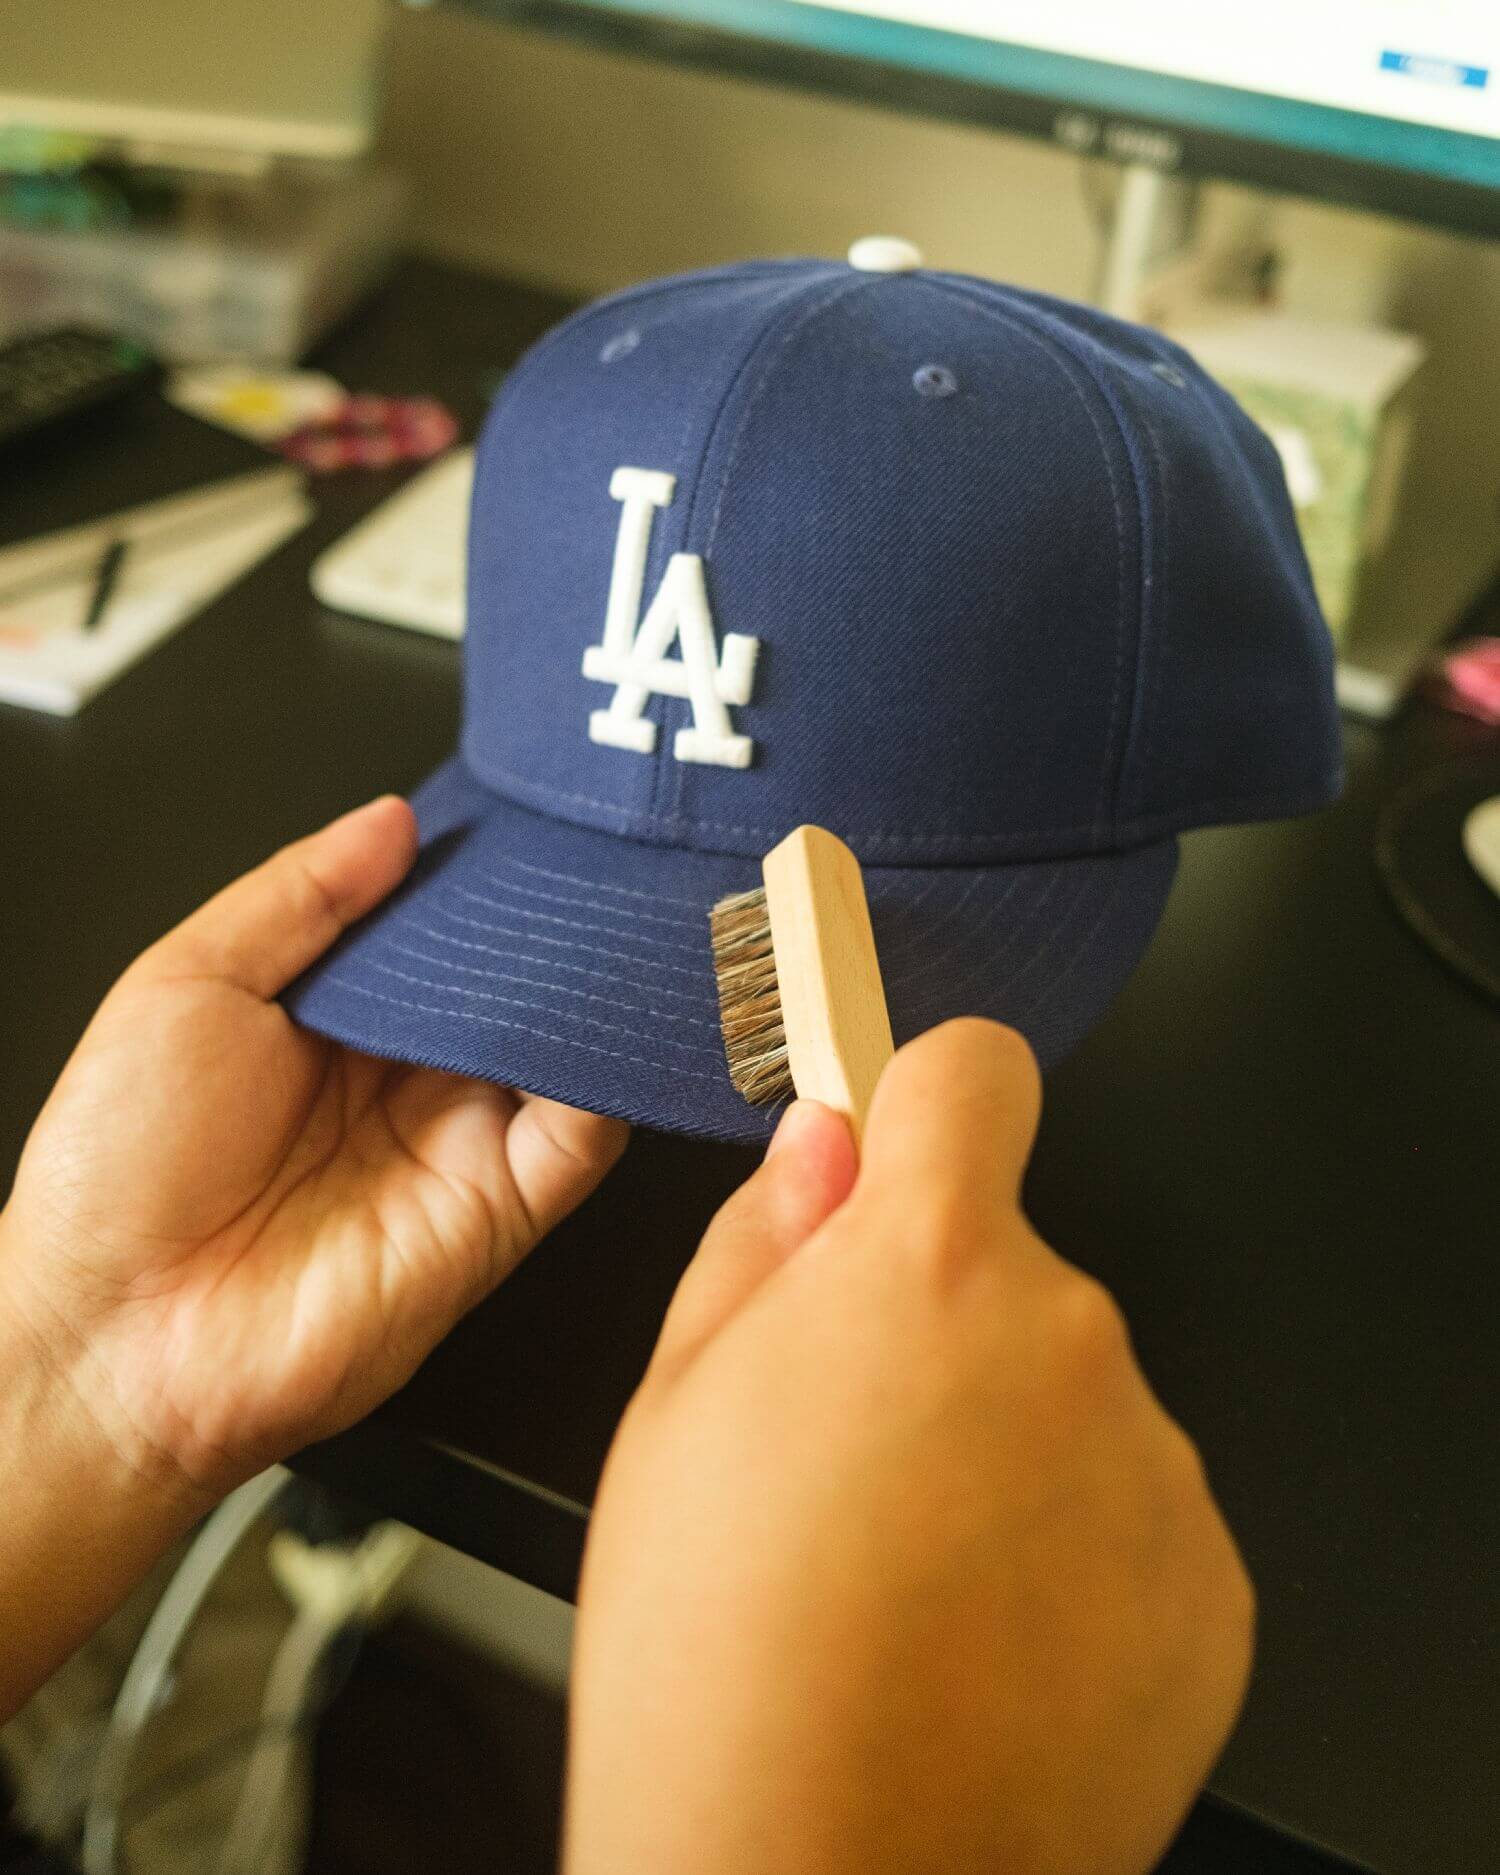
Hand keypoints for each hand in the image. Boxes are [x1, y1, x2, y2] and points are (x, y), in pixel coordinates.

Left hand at [0, 797, 626, 1499]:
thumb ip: (296, 897)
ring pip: (562, 1044)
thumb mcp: (186, 985)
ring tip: (604, 916)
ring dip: (588, 986)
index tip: (514, 813)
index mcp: (337, 1019)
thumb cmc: (116, 1173)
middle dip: (546, 919)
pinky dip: (610, 1077)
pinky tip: (602, 1020)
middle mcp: (411, 1077)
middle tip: (579, 851)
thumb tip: (389, 821)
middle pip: (512, 979)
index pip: (438, 927)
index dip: (474, 872)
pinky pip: (584, 1134)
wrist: (115, 1339)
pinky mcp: (501, 1210)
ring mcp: (462, 1141)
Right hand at [566, 1020, 1252, 1874]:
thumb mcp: (674, 1406)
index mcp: (925, 1266)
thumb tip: (821, 1151)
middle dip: (939, 1324)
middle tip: (851, 1457)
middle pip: (1010, 1265)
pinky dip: (1072, 1554)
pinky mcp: (1209, 1580)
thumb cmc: (716, 1656)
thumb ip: (766, 1241)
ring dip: (1005, 1449)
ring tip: (909, 1576)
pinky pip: (1133, 1511)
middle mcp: (1065, 1337)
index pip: (974, 1075)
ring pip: (1068, 1396)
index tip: (906, 1143)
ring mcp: (1153, 1462)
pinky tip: (984, 1641)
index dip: (928, 1101)